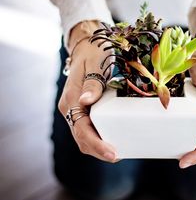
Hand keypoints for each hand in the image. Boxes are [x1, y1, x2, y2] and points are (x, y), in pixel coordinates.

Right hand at [58, 24, 117, 162]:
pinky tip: (112, 139)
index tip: (113, 154)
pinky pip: (88, 128)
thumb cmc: (92, 53)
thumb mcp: (94, 65)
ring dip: (98, 147)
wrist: (86, 47)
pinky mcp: (82, 109)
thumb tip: (86, 102)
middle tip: (118, 156)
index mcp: (71, 100)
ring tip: (117, 152)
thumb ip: (92, 84)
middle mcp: (70, 108)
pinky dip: (98, 138)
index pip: (82, 130)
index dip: (97, 144)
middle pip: (81, 138)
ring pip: (83, 136)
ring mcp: (75, 109)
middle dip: (98, 150)